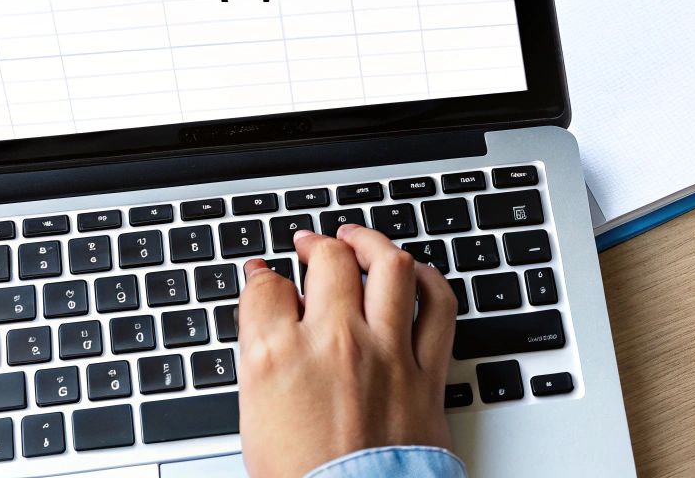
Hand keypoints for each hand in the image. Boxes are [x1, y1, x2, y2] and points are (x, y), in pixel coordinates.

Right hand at [237, 225, 457, 477]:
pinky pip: (439, 306)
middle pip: (329, 260)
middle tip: (311, 245)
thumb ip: (260, 355)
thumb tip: (265, 312)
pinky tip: (416, 274)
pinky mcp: (426, 371)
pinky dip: (430, 281)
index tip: (266, 276)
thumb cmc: (301, 477)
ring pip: (390, 266)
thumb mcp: (255, 414)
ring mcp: (386, 352)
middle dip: (316, 244)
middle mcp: (335, 343)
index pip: (266, 287)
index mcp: (279, 356)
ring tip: (359, 241)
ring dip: (373, 243)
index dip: (263, 275)